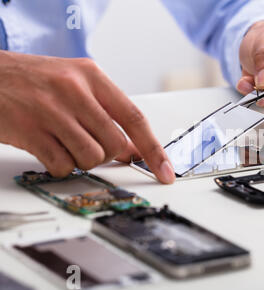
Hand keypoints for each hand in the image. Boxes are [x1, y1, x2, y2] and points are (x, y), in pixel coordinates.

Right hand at [0, 51, 174, 182]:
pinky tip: (49, 147)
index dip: (154, 150)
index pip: (135, 119)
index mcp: (92, 76)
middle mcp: (75, 91)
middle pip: (115, 144)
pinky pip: (63, 166)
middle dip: (108, 153)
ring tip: (66, 142)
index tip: (165, 171)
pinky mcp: (30, 131)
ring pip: (92, 157)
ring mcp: (51, 111)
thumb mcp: (77, 84)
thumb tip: (134, 149)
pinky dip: (61, 165)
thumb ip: (107, 113)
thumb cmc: (37, 81)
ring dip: (82, 159)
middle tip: (88, 142)